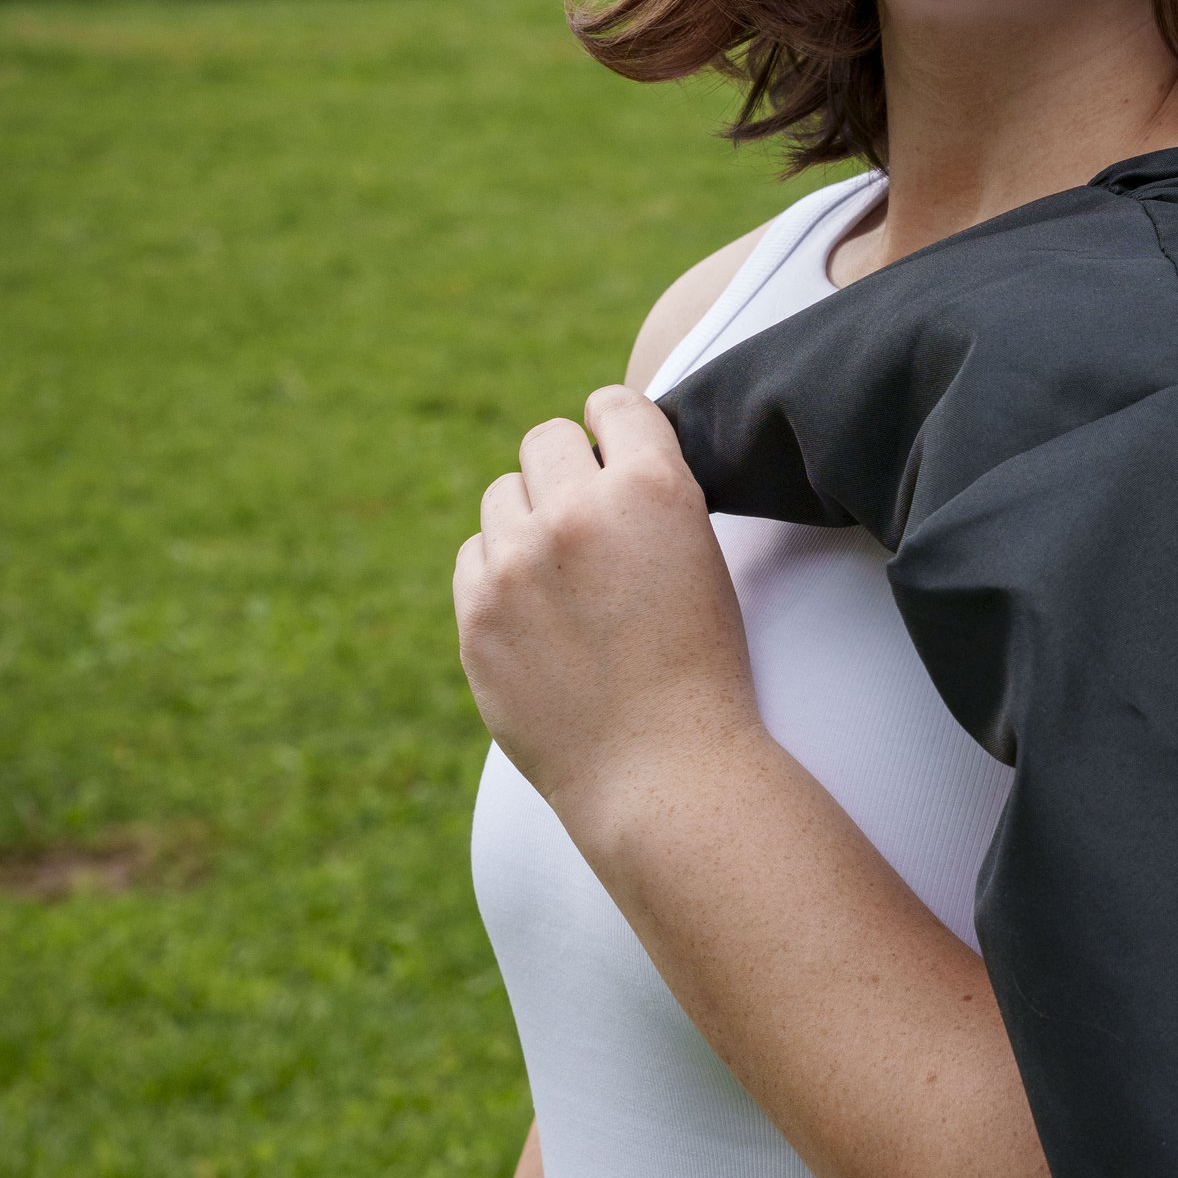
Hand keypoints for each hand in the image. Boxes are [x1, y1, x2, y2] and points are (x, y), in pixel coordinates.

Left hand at [455, 386, 757, 827]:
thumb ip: (646, 498)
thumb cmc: (703, 671)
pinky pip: (475, 555)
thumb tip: (594, 457)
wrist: (665, 773)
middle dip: (568, 468)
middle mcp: (578, 511)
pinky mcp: (478, 614)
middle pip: (546, 440)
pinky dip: (501, 571)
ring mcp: (518, 563)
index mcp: (652, 488)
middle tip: (591, 519)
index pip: (614, 404)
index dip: (617, 424)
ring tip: (566, 575)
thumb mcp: (702, 559)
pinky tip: (539, 611)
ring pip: (503, 495)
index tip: (615, 447)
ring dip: (530, 518)